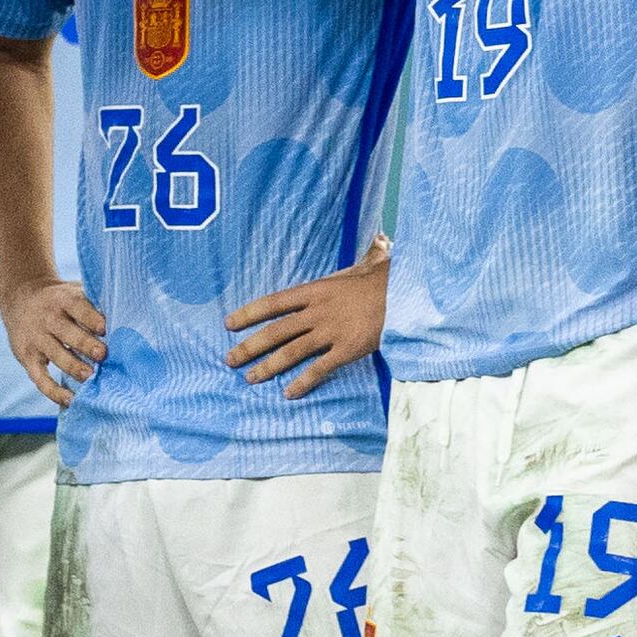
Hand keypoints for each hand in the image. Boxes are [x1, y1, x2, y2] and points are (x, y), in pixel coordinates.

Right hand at [5, 270, 111, 403]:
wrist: (20, 298)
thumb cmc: (60, 299)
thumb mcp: (73, 292)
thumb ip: (94, 304)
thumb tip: (126, 320)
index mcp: (62, 299)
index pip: (77, 307)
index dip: (90, 317)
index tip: (104, 328)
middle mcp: (47, 318)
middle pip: (66, 332)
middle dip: (84, 344)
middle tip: (102, 355)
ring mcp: (36, 339)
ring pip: (55, 354)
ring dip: (73, 366)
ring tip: (90, 377)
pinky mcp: (26, 357)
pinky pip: (40, 378)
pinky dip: (54, 392)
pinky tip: (71, 400)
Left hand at [224, 242, 388, 398]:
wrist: (407, 294)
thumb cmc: (383, 280)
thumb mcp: (360, 268)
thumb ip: (352, 266)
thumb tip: (372, 243)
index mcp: (315, 290)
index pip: (273, 302)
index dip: (249, 313)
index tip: (229, 323)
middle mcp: (317, 311)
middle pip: (276, 331)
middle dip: (249, 346)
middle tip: (230, 359)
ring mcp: (331, 332)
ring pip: (291, 352)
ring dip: (268, 366)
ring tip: (250, 378)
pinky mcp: (347, 350)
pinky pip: (320, 369)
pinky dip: (303, 382)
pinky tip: (288, 393)